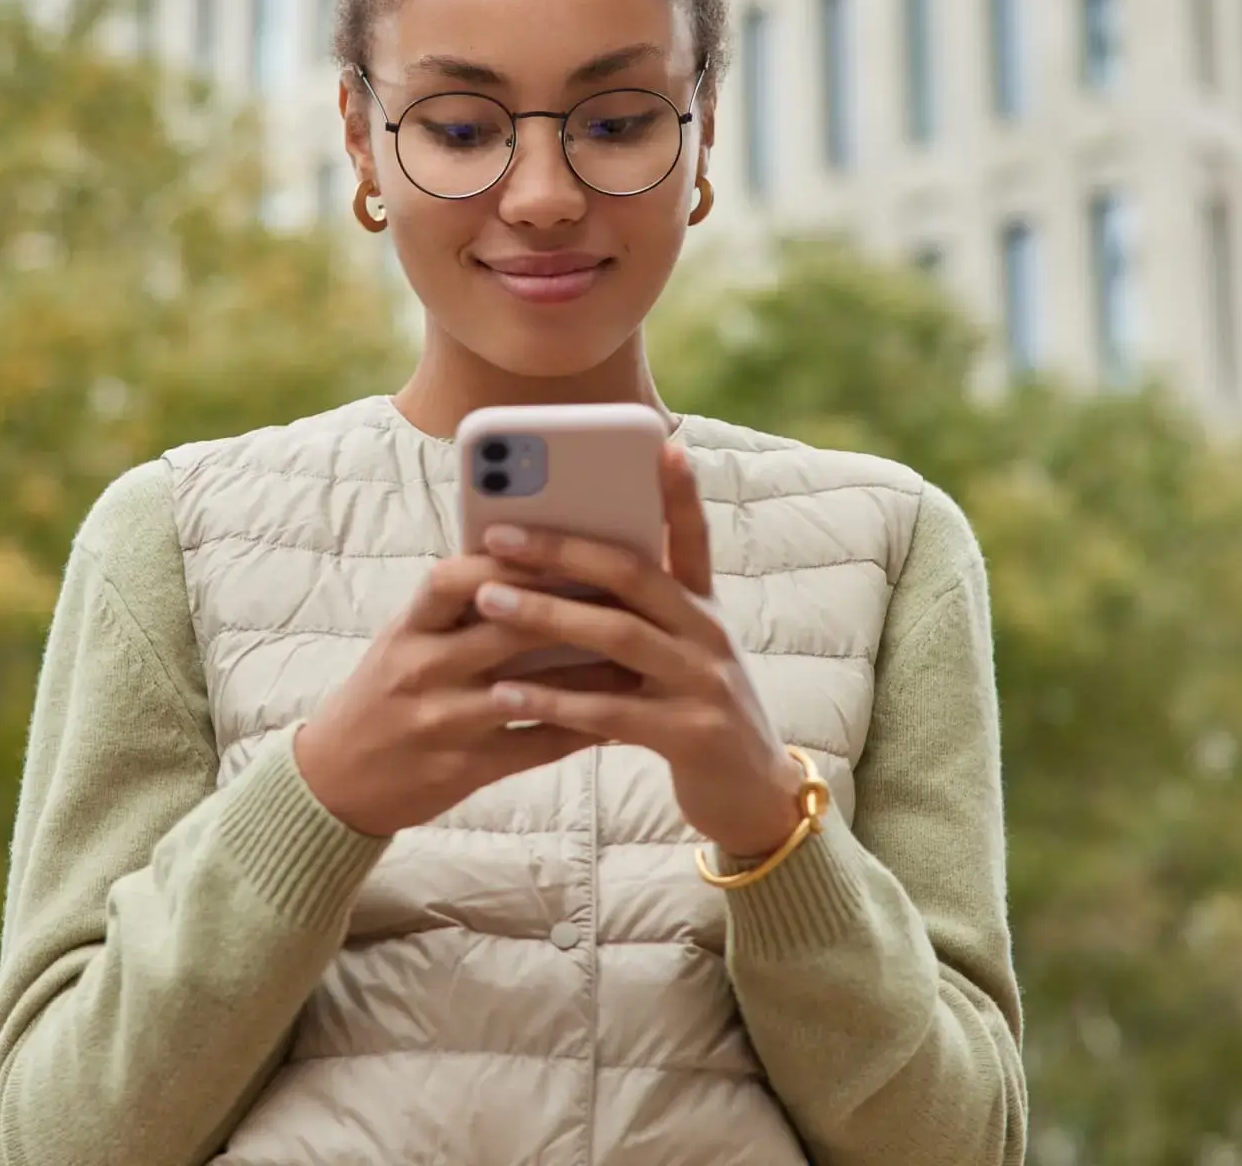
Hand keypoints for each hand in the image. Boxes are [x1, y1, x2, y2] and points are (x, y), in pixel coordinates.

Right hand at [294, 553, 620, 838]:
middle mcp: (422, 670)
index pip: (452, 578)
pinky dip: (581, 728)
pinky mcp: (465, 769)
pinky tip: (620, 716)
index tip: (557, 543)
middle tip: (625, 592)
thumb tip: (528, 558)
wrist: (337, 780)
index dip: (506, 559)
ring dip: (589, 671)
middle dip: (569, 608)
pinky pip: (535, 745)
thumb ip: (456, 608)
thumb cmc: (384, 693)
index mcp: (408, 629)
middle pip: (504, 630)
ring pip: (531, 689)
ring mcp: (444, 722)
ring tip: (639, 653)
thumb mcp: (405, 640)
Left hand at [471, 444, 802, 859]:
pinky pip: (609, 712)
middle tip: (500, 533)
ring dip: (547, 616)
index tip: (664, 444)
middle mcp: (709, 633)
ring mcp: (704, 682)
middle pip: (634, 575)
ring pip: (617, 636)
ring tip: (488, 601)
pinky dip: (553, 701)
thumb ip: (636, 613)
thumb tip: (559, 568)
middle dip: (563, 550)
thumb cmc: (693, 711)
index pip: (693, 536)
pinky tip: (504, 692)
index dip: (679, 492)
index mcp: (703, 606)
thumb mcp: (678, 652)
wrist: (753, 797)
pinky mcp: (690, 734)